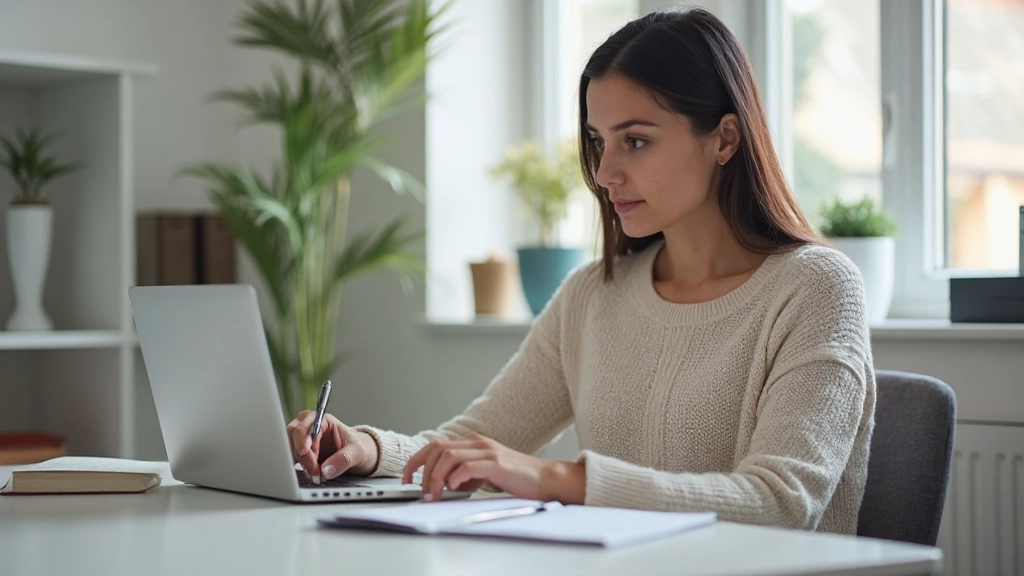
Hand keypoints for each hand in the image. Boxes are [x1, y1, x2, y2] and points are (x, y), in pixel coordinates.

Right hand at [286, 411, 378, 479]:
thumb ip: (343, 459)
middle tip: (312, 468)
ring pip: (289, 445)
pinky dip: (296, 464)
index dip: (304, 438)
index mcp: (324, 420)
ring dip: (299, 460)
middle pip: (293, 433)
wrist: (355, 455)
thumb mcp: (356, 452)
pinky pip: (290, 455)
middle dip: (301, 452)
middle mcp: (310, 426)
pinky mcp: (300, 451)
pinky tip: (307, 471)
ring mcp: (303, 438)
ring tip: (314, 472)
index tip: (305, 452)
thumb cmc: (356, 447)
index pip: (308, 425)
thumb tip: (326, 470)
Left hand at [401, 434, 585, 503]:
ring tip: (435, 495)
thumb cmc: (516, 477)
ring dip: (435, 477)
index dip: (416, 461)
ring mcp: (487, 451)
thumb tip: (443, 484)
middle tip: (420, 491)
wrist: (545, 478)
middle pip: (437, 448)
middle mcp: (478, 443)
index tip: (407, 478)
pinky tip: (455, 489)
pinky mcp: (496, 463)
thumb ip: (465, 472)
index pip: (435, 445)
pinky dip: (454, 478)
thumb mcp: (484, 471)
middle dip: (421, 470)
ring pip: (447, 456)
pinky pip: (466, 466)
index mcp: (473, 443)